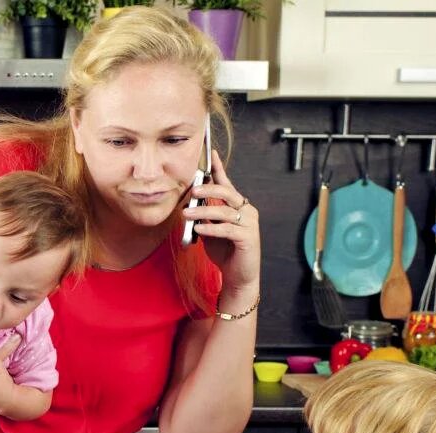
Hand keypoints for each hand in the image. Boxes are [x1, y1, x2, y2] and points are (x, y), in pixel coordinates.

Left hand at [184, 150, 259, 294]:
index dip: (219, 168)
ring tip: (186, 214)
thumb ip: (204, 216)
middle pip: (228, 193)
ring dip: (203, 211)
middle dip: (208, 189)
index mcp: (238, 207)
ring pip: (225, 211)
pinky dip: (211, 228)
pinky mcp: (248, 238)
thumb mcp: (210, 230)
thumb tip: (189, 205)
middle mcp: (247, 211)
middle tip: (192, 191)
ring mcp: (249, 224)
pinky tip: (199, 228)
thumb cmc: (224, 252)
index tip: (211, 153)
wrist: (238, 276)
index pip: (227, 184)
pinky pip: (227, 229)